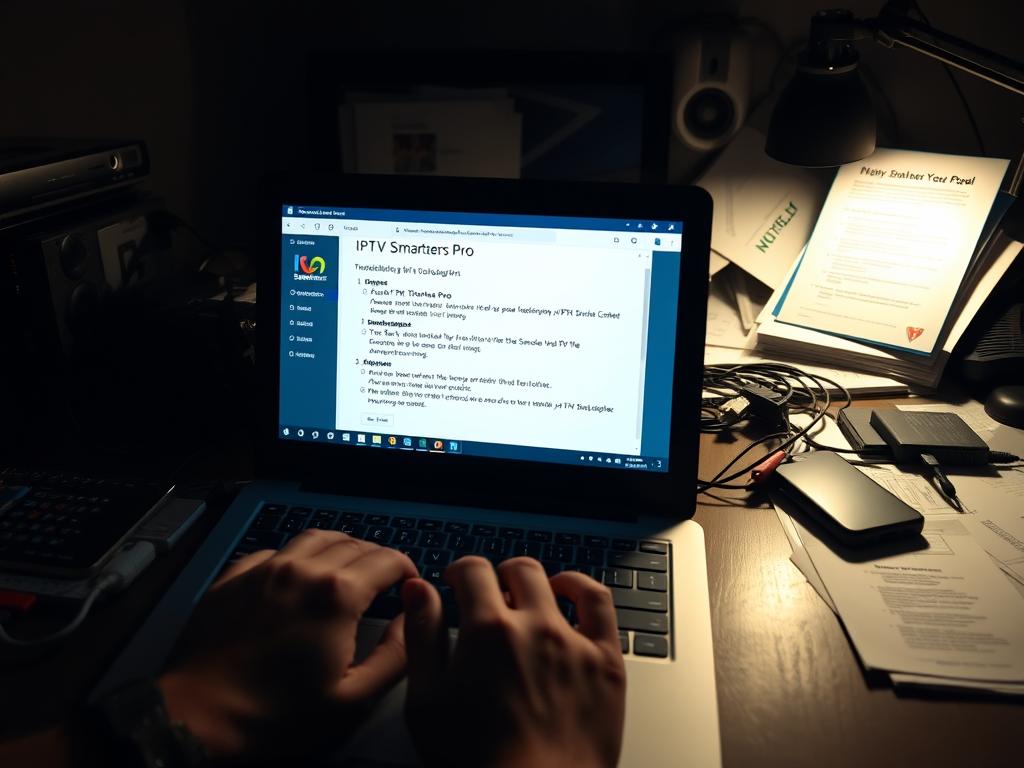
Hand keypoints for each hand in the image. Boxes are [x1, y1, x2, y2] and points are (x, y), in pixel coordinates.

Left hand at [158, 529, 416, 761]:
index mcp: (337, 595)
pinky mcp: (234, 578)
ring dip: (340, 549)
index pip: (388, 559)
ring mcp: (264, 570)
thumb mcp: (353, 699)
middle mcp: (303, 570)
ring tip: (346, 570)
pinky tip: (297, 579)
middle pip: (355, 543)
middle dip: (377, 559)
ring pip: (315, 537)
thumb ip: (396, 655)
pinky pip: (275, 551)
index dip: (407, 569)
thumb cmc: (276, 717)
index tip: (409, 585)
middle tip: (383, 582)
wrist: (199, 719)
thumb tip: (410, 620)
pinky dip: (296, 557)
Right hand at [402, 556, 625, 767]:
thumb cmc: (476, 763)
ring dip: (537, 581)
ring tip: (527, 591)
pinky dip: (583, 589)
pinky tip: (571, 593)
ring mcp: (574, 642)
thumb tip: (419, 590)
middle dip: (498, 575)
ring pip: (558, 582)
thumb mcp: (426, 701)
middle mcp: (533, 627)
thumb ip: (422, 636)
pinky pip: (600, 605)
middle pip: (517, 570)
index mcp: (486, 631)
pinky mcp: (606, 662)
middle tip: (489, 593)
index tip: (456, 582)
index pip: (473, 570)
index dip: (460, 571)